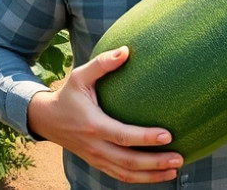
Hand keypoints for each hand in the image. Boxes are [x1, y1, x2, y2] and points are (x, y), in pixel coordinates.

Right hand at [27, 46, 182, 182]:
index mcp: (93, 125)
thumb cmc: (67, 95)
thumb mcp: (79, 76)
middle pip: (128, 161)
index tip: (168, 135)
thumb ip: (102, 64)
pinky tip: (158, 175)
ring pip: (126, 174)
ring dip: (151, 176)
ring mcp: (96, 158)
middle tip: (179, 158)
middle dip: (155, 163)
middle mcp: (95, 146)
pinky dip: (140, 179)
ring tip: (174, 170)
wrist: (46, 120)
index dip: (145, 138)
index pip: (123, 136)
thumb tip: (125, 50)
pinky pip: (120, 175)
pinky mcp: (97, 163)